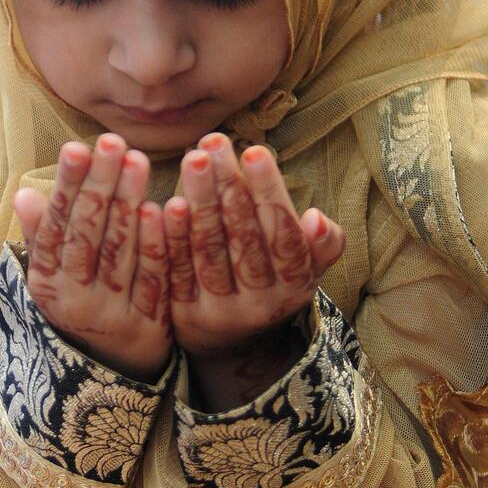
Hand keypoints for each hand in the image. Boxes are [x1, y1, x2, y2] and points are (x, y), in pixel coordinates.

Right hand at [13, 134, 171, 382]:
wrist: (112, 371)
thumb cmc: (81, 305)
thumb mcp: (52, 276)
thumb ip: (43, 235)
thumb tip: (24, 193)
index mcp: (46, 282)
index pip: (55, 227)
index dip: (66, 187)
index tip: (76, 147)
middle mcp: (73, 298)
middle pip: (86, 234)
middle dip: (100, 184)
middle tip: (113, 142)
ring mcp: (110, 313)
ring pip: (118, 251)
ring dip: (127, 203)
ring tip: (136, 160)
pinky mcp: (146, 325)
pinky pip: (151, 279)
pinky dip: (154, 244)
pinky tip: (160, 209)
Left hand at [163, 132, 344, 359]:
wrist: (235, 344)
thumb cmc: (273, 283)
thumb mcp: (306, 269)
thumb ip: (321, 245)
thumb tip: (316, 218)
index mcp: (294, 285)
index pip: (283, 234)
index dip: (268, 192)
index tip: (254, 151)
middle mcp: (260, 303)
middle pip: (243, 237)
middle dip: (228, 185)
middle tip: (213, 142)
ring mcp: (220, 312)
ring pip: (210, 249)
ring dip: (200, 201)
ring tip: (193, 159)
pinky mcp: (184, 316)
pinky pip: (178, 270)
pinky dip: (174, 237)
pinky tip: (167, 203)